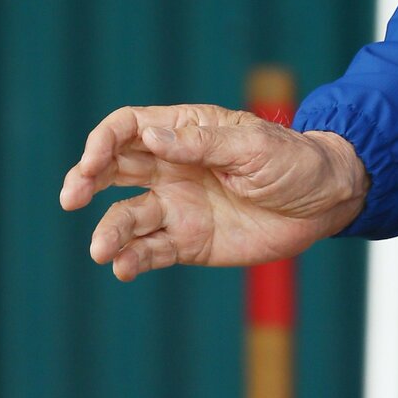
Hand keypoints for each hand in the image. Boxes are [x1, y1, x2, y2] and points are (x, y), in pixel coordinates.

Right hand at [59, 104, 369, 279]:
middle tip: (72, 197)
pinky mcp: (189, 242)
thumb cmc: (295, 162)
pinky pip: (150, 251)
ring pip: (126, 216)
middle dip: (85, 180)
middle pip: (111, 169)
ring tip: (103, 250)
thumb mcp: (255, 146)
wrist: (325, 203)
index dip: (102, 143)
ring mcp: (178, 206)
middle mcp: (172, 167)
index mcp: (186, 132)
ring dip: (109, 232)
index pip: (127, 129)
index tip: (92, 164)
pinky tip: (124, 268)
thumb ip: (204, 144)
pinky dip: (132, 260)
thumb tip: (151, 136)